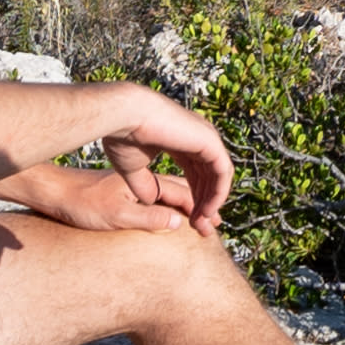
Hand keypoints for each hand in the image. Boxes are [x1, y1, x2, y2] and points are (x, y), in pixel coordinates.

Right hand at [27, 89, 229, 230]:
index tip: (189, 220)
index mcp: (180, 142)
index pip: (196, 173)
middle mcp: (196, 139)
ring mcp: (205, 138)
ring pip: (218, 176)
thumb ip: (144, 184)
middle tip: (200, 228)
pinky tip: (207, 210)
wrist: (122, 116)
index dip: (193, 198)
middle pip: (209, 177)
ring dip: (212, 202)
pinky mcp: (209, 141)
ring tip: (201, 223)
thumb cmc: (122, 136)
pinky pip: (223, 173)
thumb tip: (151, 200)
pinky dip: (218, 193)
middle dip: (205, 204)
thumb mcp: (132, 168)